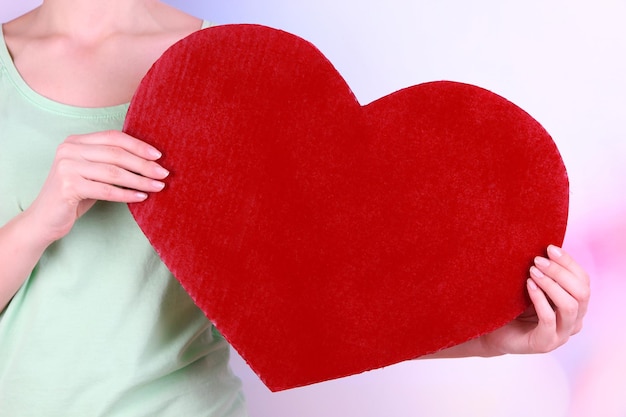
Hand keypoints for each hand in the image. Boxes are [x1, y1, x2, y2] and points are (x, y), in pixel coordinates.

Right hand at [24, 130, 168, 244]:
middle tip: (163, 173)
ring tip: (158, 187)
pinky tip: (141, 197)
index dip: (138, 145)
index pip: (113, 137)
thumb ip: (111, 162)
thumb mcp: (92, 173)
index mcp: (76, 141)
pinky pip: (106, 190)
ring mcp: (66, 166)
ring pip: (113, 172)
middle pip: (116, 154)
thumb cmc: (74, 195)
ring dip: (140, 180)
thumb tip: (150, 160)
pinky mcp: (67, 186)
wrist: (44, 219)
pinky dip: (126, 194)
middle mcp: (69, 149)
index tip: (159, 155)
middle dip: (143, 164)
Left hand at [478, 245, 589, 354]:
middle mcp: (574, 320)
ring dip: (551, 285)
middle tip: (537, 261)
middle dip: (560, 272)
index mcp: (576, 305)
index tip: (549, 248)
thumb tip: (547, 247)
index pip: (584, 280)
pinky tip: (529, 286)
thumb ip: (545, 273)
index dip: (569, 263)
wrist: (495, 332)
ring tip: (532, 272)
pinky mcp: (546, 343)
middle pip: (582, 292)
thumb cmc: (515, 307)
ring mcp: (562, 334)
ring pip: (570, 306)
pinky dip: (540, 299)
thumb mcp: (534, 286)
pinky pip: (549, 319)